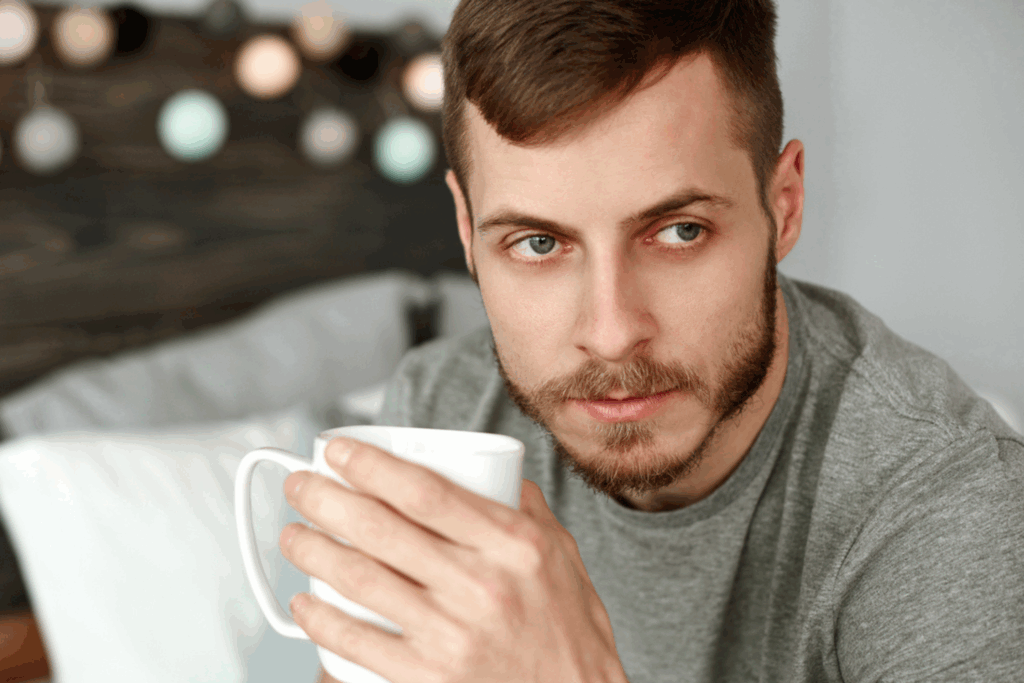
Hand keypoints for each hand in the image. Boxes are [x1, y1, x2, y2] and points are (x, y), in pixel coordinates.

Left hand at [281, 436, 628, 682]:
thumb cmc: (568, 631)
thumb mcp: (562, 554)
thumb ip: (525, 508)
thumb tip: (490, 471)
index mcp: (512, 545)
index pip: (425, 492)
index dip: (370, 466)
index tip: (338, 451)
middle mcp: (481, 586)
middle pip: (380, 530)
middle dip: (325, 500)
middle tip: (300, 487)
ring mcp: (452, 635)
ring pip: (360, 580)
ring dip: (313, 551)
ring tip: (295, 535)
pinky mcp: (430, 678)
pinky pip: (358, 643)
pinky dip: (320, 621)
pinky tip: (304, 604)